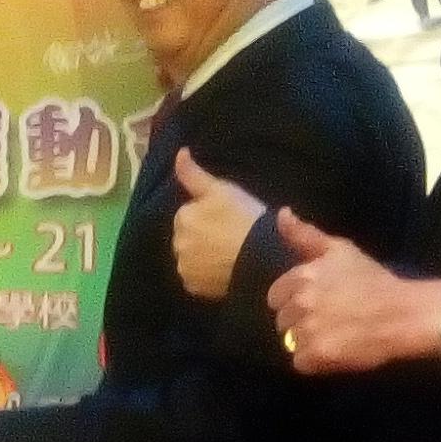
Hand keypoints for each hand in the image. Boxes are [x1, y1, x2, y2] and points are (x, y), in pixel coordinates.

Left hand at [170, 150, 265, 301]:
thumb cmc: (246, 218)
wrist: (263, 257)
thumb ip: (194, 174)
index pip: (188, 213)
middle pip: (187, 236)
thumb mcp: (222, 189)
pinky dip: (205, 274)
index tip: (227, 218)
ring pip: (190, 257)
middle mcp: (177, 244)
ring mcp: (184, 268)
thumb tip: (178, 153)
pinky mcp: (194, 288)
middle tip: (230, 236)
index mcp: (182, 217)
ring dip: (202, 255)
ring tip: (229, 253)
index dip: (208, 215)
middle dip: (202, 235)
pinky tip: (224, 269)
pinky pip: (196, 278)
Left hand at [264, 209, 439, 374]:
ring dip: (307, 342)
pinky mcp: (316, 355)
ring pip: (290, 342)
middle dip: (300, 322)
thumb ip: (305, 235)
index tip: (316, 303)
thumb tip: (280, 213)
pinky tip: (335, 351)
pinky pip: (301, 363)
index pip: (276, 296)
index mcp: (302, 276)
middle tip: (328, 320)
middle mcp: (300, 302)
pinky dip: (315, 362)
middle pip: (282, 321)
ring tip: (333, 336)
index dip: (293, 301)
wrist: (403, 314)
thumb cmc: (374, 281)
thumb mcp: (340, 250)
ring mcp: (307, 331)